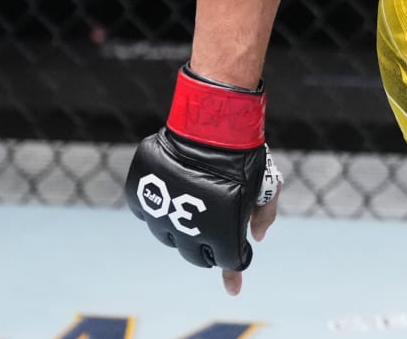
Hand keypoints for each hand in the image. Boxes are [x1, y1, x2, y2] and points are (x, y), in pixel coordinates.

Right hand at [127, 67, 283, 296]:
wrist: (212, 121)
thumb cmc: (242, 153)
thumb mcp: (264, 183)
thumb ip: (264, 214)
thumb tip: (256, 237)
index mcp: (223, 233)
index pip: (229, 263)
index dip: (234, 272)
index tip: (235, 285)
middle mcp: (188, 230)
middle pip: (196, 256)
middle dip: (208, 250)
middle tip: (214, 237)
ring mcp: (160, 212)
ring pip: (168, 236)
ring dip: (180, 229)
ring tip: (193, 209)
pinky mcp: (142, 193)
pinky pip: (145, 210)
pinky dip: (156, 206)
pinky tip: (169, 195)